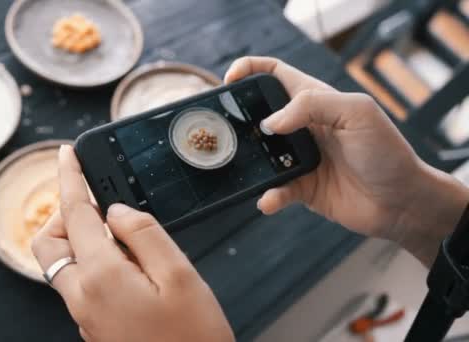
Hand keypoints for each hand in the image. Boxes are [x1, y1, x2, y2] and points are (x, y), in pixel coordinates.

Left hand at [31, 145, 233, 341]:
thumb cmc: (195, 336)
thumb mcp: (179, 274)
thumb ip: (144, 233)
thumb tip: (115, 211)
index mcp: (101, 277)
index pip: (75, 212)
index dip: (69, 177)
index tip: (66, 153)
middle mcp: (82, 297)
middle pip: (51, 242)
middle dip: (67, 215)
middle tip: (103, 208)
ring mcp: (85, 315)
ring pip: (63, 264)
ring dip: (81, 240)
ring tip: (126, 240)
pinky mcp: (94, 326)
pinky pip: (79, 284)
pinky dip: (93, 264)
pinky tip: (130, 266)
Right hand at [225, 56, 468, 265]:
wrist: (401, 201)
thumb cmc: (387, 152)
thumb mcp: (357, 112)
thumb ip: (313, 104)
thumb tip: (271, 122)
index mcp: (315, 100)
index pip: (275, 75)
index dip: (250, 70)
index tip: (230, 81)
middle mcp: (302, 127)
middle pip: (259, 115)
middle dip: (238, 119)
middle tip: (225, 129)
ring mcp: (299, 158)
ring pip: (260, 155)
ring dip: (251, 162)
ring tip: (248, 167)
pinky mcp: (300, 188)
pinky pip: (275, 190)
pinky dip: (269, 196)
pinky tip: (270, 199)